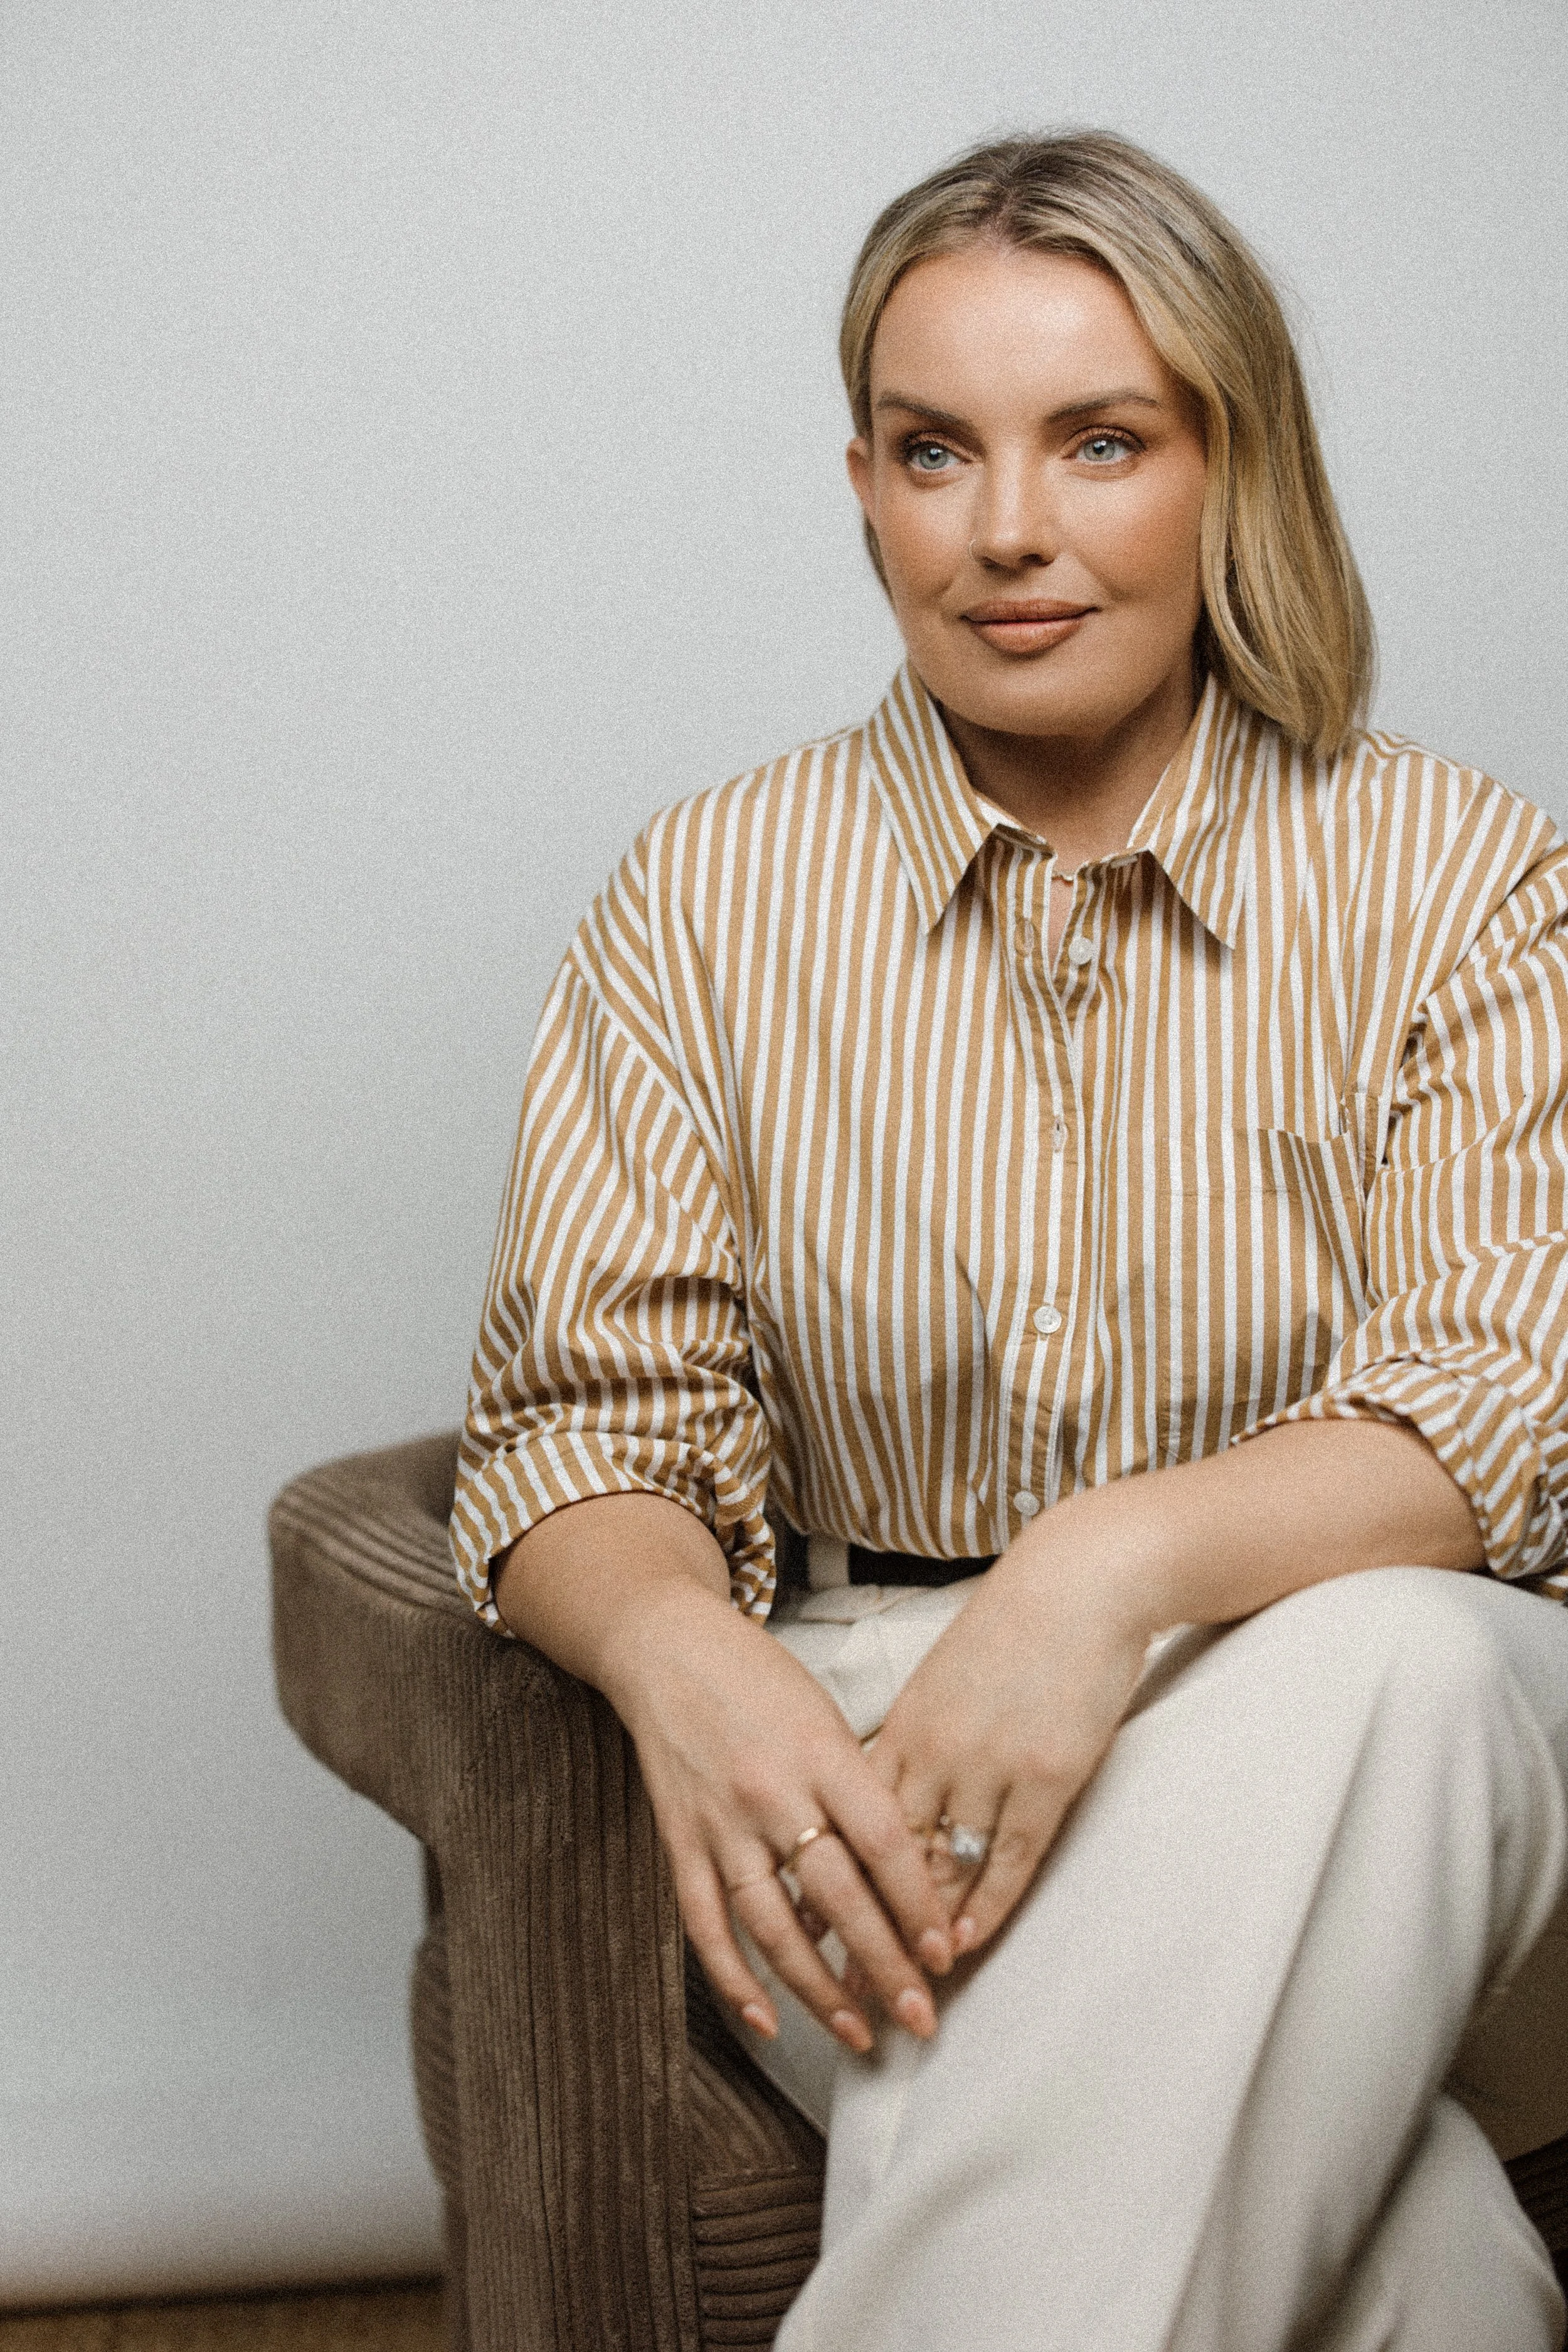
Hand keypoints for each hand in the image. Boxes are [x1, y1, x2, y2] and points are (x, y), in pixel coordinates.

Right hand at [601, 1575, 956, 2050]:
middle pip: (837, 1897)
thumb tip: (905, 1871)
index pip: (884, 1844)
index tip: (943, 1954)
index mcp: (822, 1754)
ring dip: (818, 1989)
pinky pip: (706, 1923)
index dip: (918, 1906)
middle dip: (883, 1965)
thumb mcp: (827, 1716)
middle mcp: (773, 1792)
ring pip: (773, 1925)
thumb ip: (860, 1788)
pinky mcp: (680, 1841)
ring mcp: (721, 1822)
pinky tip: (766, 2020)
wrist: (667, 1648)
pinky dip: (733, 1978)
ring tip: (858, 2034)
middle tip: (919, 2018)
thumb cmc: (760, 1678)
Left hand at [867, 1533, 1154, 1957]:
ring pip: (941, 1865)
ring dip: (922, 1931)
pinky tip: (965, 1944)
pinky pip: (1007, 1857)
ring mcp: (988, 1765)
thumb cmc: (1018, 1624)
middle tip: (844, 1984)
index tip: (804, 1927)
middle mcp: (934, 1750)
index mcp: (906, 1723)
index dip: (828, 1876)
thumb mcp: (948, 1677)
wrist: (1080, 1583)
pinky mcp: (1044, 1776)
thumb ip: (921, 1732)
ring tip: (903, 1986)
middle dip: (862, 1924)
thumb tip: (898, 1779)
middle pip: (884, 1853)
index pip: (851, 1817)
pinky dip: (983, 1906)